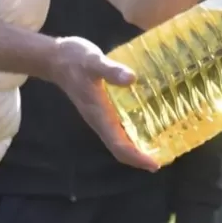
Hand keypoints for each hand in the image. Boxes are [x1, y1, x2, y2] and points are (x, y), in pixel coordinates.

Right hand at [44, 37, 158, 171]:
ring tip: (162, 145)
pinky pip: (120, 125)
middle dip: (140, 157)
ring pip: (120, 138)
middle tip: (165, 157)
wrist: (57, 57)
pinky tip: (151, 121)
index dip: (135, 157)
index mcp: (99, 115)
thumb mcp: (94, 61)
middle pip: (121, 147)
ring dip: (139, 145)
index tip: (154, 165)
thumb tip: (132, 79)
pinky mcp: (103, 106)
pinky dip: (135, 129)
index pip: (118, 145)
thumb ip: (111, 70)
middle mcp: (100, 120)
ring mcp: (101, 114)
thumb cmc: (75, 60)